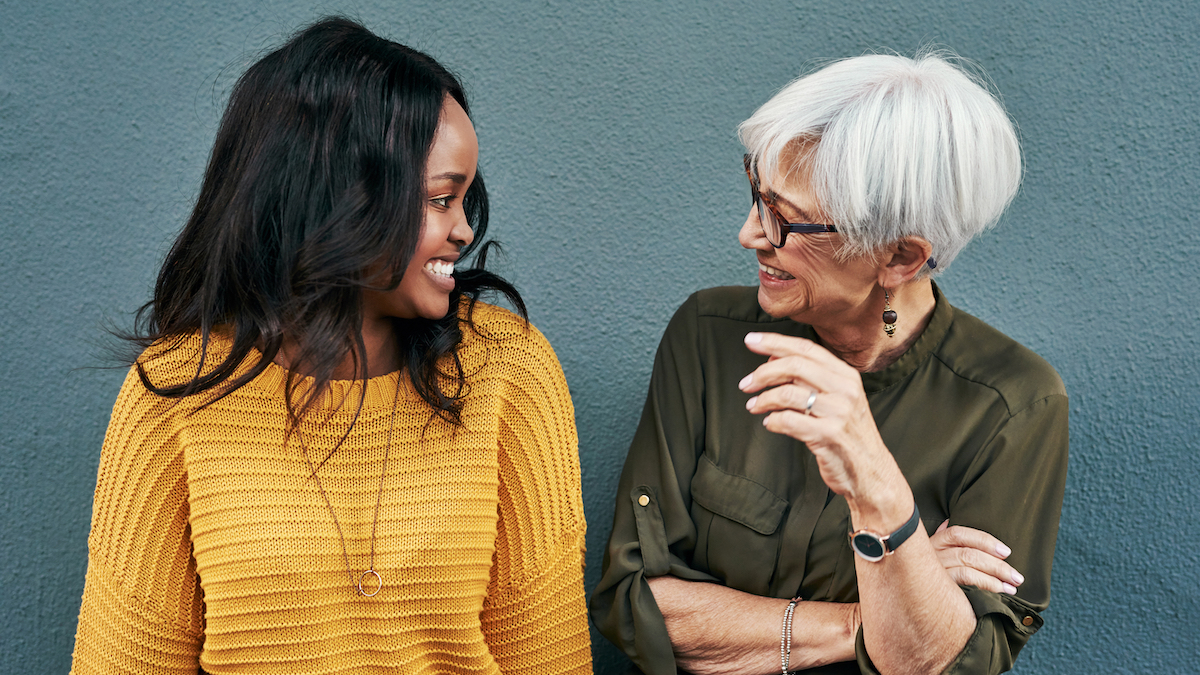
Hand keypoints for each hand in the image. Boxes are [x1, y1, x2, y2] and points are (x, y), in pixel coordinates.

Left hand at [740, 332, 899, 503]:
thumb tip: (773, 358)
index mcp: (846, 375)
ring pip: (787, 394)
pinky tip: (770, 423)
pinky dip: (773, 421)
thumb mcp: (838, 399)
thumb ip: (811, 378)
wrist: (871, 471)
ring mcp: (838, 412)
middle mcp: (845, 390)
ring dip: (763, 399)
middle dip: (763, 372)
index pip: (806, 349)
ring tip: (754, 406)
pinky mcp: (828, 436)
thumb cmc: (848, 433)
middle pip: (794, 366)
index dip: (775, 342)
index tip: (750, 341)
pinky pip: (788, 421)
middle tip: (746, 383)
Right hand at [930, 520, 1023, 594]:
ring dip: (994, 578)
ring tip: (1012, 587)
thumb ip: (941, 539)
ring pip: (967, 569)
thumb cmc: (925, 576)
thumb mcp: (931, 554)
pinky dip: (984, 587)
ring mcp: (932, 574)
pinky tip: (997, 593)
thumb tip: (949, 521)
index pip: (958, 534)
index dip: (984, 541)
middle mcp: (930, 556)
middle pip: (967, 554)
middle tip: (1017, 577)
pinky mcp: (936, 591)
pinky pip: (964, 585)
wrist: (907, 604)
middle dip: (997, 565)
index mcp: (931, 543)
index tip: (1007, 552)